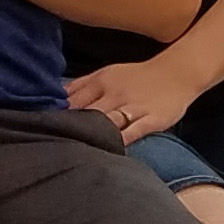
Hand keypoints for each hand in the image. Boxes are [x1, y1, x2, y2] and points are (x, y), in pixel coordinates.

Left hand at [66, 59, 195, 140]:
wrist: (177, 73)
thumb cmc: (137, 77)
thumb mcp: (106, 73)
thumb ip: (81, 85)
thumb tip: (55, 97)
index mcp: (102, 82)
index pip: (73, 101)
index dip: (59, 116)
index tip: (46, 127)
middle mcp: (115, 94)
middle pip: (87, 114)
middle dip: (72, 128)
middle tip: (56, 145)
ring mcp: (134, 107)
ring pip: (108, 123)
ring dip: (93, 135)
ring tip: (78, 150)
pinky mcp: (152, 119)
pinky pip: (133, 133)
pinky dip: (120, 142)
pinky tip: (109, 150)